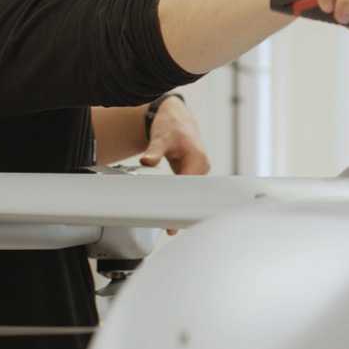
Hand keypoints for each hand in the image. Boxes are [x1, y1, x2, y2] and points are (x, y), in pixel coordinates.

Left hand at [140, 96, 209, 234]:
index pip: (190, 188)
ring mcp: (198, 172)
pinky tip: (172, 216)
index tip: (174, 220)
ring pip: (191, 195)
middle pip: (193, 196)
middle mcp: (202, 168)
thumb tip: (147, 160)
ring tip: (171, 227)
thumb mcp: (160, 137)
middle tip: (171, 230)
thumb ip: (154, 151)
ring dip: (181, 208)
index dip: (181, 205)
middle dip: (182, 212)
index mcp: (198, 160)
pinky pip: (187, 191)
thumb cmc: (171, 126)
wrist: (175, 118)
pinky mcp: (192, 174)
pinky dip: (179, 201)